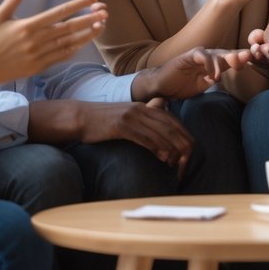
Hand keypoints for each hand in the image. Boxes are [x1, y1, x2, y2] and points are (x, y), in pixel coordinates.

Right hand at [0, 0, 106, 82]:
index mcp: (28, 25)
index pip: (59, 12)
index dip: (78, 5)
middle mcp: (37, 40)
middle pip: (69, 28)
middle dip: (89, 19)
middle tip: (105, 12)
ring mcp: (39, 55)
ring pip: (69, 43)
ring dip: (87, 34)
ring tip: (101, 25)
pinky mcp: (39, 67)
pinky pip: (61, 57)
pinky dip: (74, 49)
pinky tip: (85, 41)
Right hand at [80, 102, 194, 175]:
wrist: (80, 117)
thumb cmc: (102, 122)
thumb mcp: (125, 119)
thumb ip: (141, 123)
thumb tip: (156, 137)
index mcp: (144, 107)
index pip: (171, 120)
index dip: (183, 134)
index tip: (188, 149)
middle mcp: (141, 109)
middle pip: (170, 125)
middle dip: (181, 143)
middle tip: (186, 159)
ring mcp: (131, 116)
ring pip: (160, 132)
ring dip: (171, 148)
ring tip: (176, 162)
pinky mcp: (121, 126)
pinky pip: (144, 137)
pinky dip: (156, 147)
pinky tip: (162, 157)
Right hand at [133, 47, 253, 101]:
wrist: (162, 86)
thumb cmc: (183, 85)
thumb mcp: (204, 85)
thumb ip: (216, 79)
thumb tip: (229, 76)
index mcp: (215, 63)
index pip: (233, 59)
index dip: (246, 59)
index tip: (260, 60)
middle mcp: (209, 57)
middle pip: (229, 53)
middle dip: (242, 54)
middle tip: (252, 55)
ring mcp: (199, 55)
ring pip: (217, 53)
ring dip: (227, 59)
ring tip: (236, 65)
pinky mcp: (188, 56)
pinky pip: (201, 56)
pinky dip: (209, 64)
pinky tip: (213, 74)